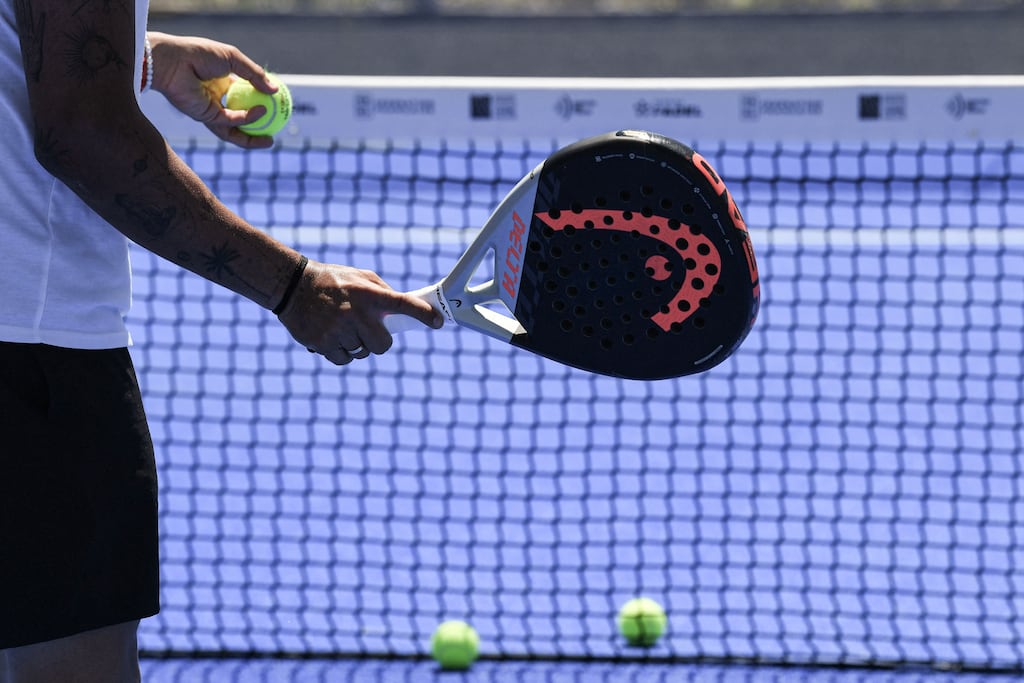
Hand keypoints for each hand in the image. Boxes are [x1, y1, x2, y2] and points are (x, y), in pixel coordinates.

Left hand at [147, 32, 277, 148]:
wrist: (173, 61)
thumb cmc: (199, 54)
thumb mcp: (233, 59)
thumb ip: (254, 74)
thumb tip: (275, 90)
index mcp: (221, 82)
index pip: (244, 96)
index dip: (260, 101)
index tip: (278, 105)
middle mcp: (217, 98)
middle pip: (241, 118)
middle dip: (259, 128)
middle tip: (276, 129)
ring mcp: (211, 109)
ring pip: (235, 129)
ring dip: (253, 137)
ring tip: (270, 140)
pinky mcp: (206, 117)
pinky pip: (230, 122)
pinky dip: (247, 119)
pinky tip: (262, 112)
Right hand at [277, 261, 443, 364]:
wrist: (292, 286)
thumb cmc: (332, 280)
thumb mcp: (360, 276)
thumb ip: (382, 292)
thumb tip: (403, 312)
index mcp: (368, 294)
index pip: (403, 304)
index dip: (422, 314)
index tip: (438, 322)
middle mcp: (355, 313)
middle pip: (383, 345)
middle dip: (378, 340)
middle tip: (368, 330)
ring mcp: (338, 331)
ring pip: (362, 353)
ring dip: (357, 344)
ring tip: (342, 327)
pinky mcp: (322, 344)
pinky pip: (344, 359)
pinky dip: (341, 352)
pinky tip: (332, 336)